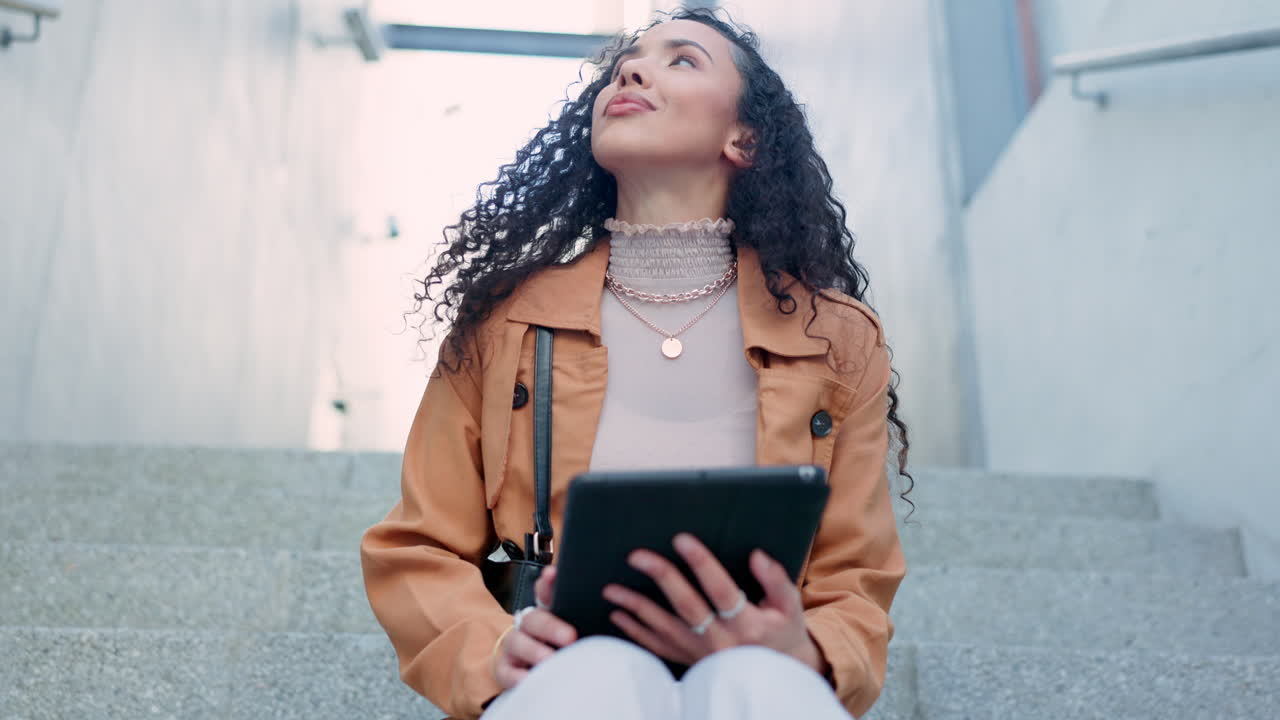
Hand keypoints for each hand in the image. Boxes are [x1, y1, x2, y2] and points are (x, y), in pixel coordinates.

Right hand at [493, 565, 578, 689]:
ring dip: (534, 650)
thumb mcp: (578, 634)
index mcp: (548, 613)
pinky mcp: (506, 670)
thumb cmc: (565, 652)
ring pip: (517, 642)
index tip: (553, 574)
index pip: (545, 594)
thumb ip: (586, 622)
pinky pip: (507, 671)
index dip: (547, 583)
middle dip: (551, 626)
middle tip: (570, 637)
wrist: (543, 679)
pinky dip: (518, 675)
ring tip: (550, 659)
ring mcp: (515, 647)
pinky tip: (530, 679)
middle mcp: (528, 626)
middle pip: (534, 618)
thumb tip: (608, 613)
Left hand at [602, 533, 825, 671]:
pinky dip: (635, 633)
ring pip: (664, 629)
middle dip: (661, 578)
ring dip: (636, 608)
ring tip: (610, 588)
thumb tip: (756, 555)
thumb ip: (775, 580)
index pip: (722, 590)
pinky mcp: (689, 661)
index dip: (702, 564)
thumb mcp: (788, 606)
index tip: (682, 538)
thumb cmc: (782, 631)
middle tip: (636, 555)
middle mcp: (722, 641)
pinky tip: (617, 615)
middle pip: (687, 606)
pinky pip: (657, 648)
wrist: (775, 675)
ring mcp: (702, 654)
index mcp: (748, 624)